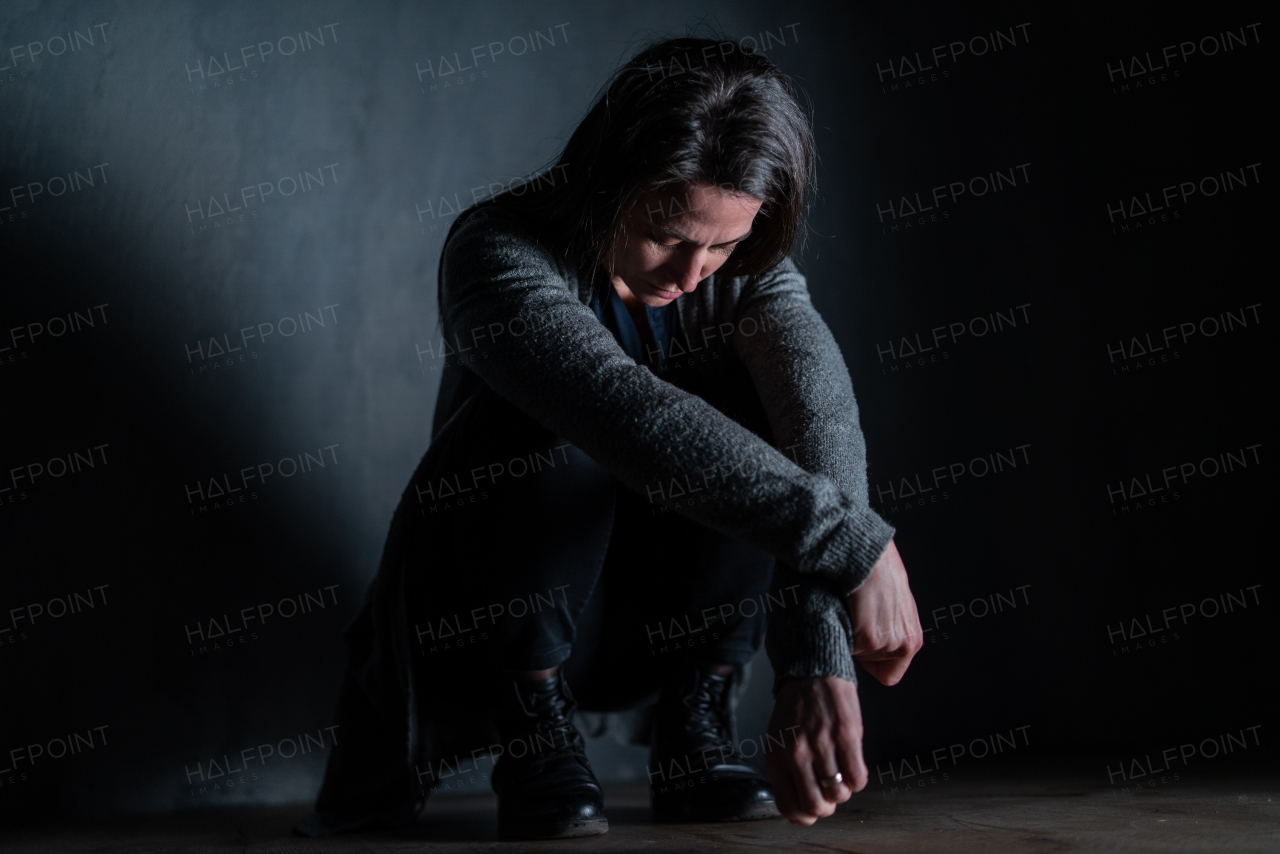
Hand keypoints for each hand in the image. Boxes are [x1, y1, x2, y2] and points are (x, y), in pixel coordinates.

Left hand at [766, 676, 866, 824]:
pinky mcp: (847, 736)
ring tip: (840, 775)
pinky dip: (858, 780)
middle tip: (829, 795)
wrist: (812, 671)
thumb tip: (799, 807)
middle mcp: (797, 753)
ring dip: (843, 791)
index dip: (803, 817)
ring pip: (838, 794)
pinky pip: (858, 778)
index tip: (811, 812)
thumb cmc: (796, 708)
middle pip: (815, 806)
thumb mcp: (779, 739)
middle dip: (826, 808)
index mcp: (776, 756)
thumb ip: (786, 770)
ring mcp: (822, 745)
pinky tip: (852, 767)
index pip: (787, 806)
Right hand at [846, 540, 922, 685]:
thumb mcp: (895, 601)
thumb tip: (872, 634)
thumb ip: (891, 625)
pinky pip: (845, 646)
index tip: (863, 635)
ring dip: (848, 634)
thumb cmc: (876, 569)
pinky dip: (840, 628)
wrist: (866, 552)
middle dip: (859, 644)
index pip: (889, 675)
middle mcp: (906, 646)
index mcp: (913, 640)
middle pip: (870, 663)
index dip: (872, 660)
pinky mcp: (869, 639)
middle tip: (858, 614)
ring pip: (855, 655)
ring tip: (853, 606)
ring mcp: (888, 644)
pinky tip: (846, 606)